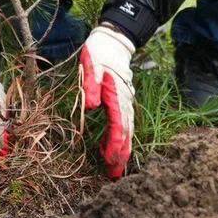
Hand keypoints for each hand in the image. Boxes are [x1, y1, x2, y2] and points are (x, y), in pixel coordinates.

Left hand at [80, 24, 134, 177]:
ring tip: (114, 169)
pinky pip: (122, 124)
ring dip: (121, 150)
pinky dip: (118, 138)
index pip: (118, 125)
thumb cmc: (100, 52)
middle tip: (115, 176)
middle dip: (121, 155)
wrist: (113, 40)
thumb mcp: (91, 64)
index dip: (115, 145)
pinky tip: (108, 149)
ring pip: (126, 130)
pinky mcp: (122, 101)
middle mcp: (124, 101)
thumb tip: (92, 106)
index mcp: (116, 95)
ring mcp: (125, 102)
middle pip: (126, 133)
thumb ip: (91, 84)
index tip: (111, 162)